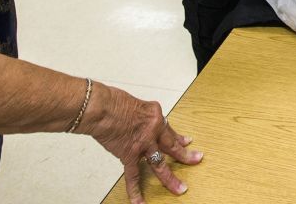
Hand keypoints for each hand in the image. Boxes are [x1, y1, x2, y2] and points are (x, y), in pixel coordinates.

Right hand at [85, 84, 202, 202]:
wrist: (100, 107)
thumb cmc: (113, 101)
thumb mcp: (135, 104)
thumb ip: (141, 117)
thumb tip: (139, 124)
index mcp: (155, 115)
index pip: (169, 129)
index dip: (178, 137)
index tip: (185, 141)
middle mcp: (153, 130)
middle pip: (172, 146)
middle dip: (185, 155)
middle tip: (195, 159)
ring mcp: (143, 144)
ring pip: (160, 164)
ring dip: (170, 178)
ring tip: (179, 188)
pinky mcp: (129, 154)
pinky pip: (133, 176)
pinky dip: (135, 190)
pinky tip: (140, 201)